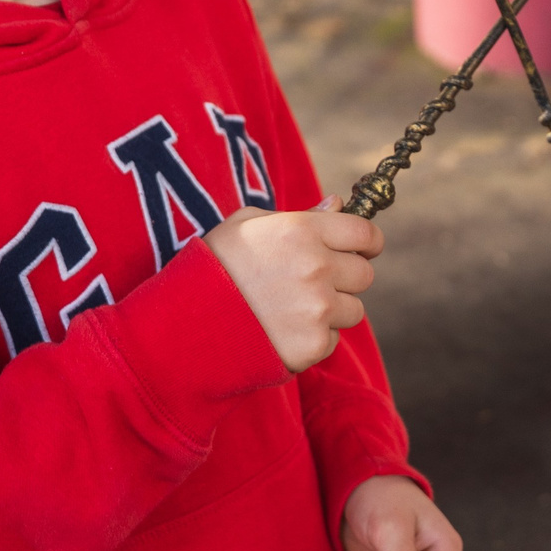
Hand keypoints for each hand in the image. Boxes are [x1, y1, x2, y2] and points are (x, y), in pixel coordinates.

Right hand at [204, 205, 380, 372]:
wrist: (183, 324)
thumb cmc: (212, 267)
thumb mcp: (245, 225)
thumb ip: (298, 215)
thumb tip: (337, 205)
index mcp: (301, 230)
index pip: (365, 233)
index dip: (367, 242)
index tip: (362, 249)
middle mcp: (315, 268)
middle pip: (364, 274)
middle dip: (345, 277)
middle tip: (312, 283)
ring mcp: (316, 309)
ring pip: (353, 310)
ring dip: (331, 311)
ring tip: (290, 309)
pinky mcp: (311, 345)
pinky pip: (332, 340)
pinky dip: (313, 339)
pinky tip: (281, 331)